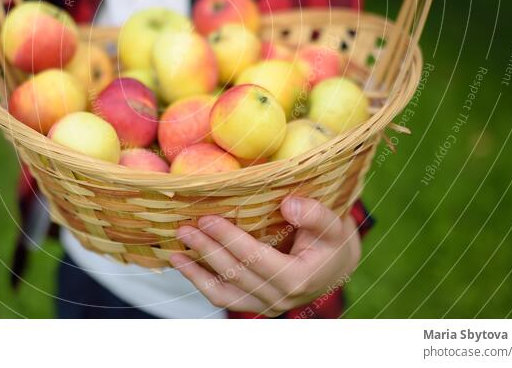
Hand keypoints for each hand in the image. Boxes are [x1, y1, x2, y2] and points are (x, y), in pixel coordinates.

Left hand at [169, 197, 360, 316]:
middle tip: (185, 228)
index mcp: (299, 279)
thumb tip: (288, 204)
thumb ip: (315, 214)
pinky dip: (202, 282)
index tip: (207, 218)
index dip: (230, 239)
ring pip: (224, 293)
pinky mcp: (256, 305)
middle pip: (236, 274)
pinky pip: (224, 298)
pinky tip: (184, 264)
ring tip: (175, 250)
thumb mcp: (334, 222)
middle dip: (207, 250)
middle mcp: (281, 299)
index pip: (256, 259)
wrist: (336, 263)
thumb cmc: (333, 238)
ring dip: (196, 272)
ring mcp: (267, 306)